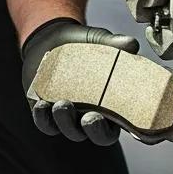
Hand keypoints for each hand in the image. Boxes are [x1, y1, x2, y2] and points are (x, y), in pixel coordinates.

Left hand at [20, 18, 139, 145]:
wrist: (54, 38)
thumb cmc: (85, 45)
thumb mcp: (100, 42)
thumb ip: (115, 43)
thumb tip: (132, 44)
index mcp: (111, 105)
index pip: (119, 127)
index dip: (116, 130)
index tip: (112, 120)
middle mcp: (90, 115)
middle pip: (95, 135)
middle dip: (93, 131)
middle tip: (89, 118)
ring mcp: (68, 116)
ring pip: (69, 131)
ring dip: (65, 122)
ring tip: (62, 104)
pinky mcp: (46, 112)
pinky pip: (45, 123)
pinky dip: (42, 118)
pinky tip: (41, 105)